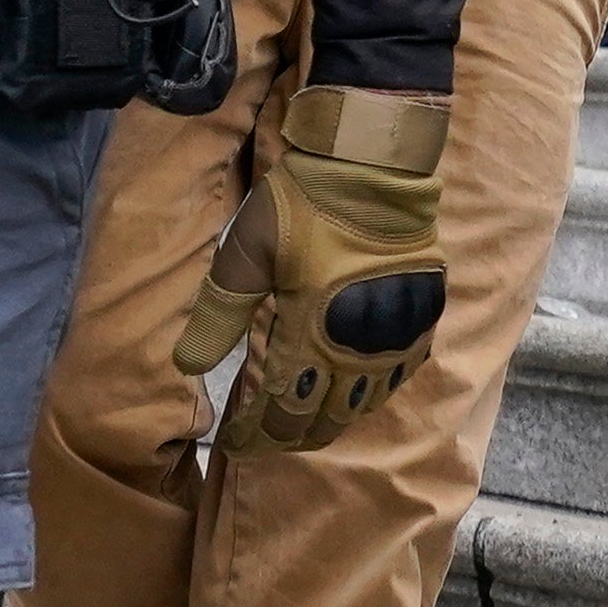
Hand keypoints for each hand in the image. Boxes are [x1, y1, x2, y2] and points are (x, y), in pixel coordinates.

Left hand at [171, 85, 448, 451]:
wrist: (373, 164)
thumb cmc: (302, 203)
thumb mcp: (247, 250)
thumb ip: (220, 311)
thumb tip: (187, 366)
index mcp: (308, 334)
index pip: (278, 408)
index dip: (255, 432)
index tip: (234, 441)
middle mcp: (354, 348)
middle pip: (320, 417)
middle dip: (288, 435)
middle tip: (265, 438)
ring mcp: (393, 337)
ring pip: (360, 404)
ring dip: (329, 421)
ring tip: (305, 425)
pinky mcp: (421, 318)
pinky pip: (397, 377)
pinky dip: (371, 395)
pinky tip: (357, 394)